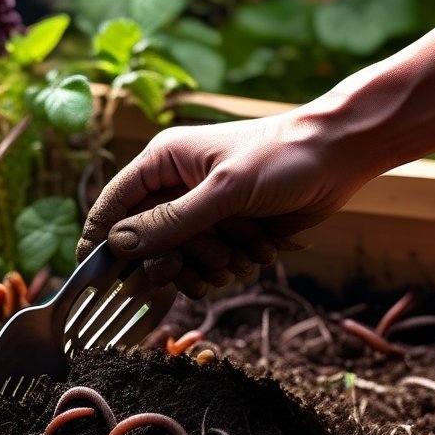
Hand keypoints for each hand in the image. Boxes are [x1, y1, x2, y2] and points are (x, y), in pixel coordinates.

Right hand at [77, 109, 374, 297]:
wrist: (339, 157)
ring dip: (213, 264)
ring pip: (181, 262)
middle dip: (179, 258)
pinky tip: (259, 247)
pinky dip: (234, 265)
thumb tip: (118, 245)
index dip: (101, 240)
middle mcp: (175, 188)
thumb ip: (170, 222)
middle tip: (204, 260)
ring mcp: (201, 213)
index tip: (95, 276)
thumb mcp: (224, 191)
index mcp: (162, 162)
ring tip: (244, 246)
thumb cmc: (282, 159)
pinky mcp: (225, 232)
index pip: (113, 205)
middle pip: (148, 245)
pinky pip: (209, 266)